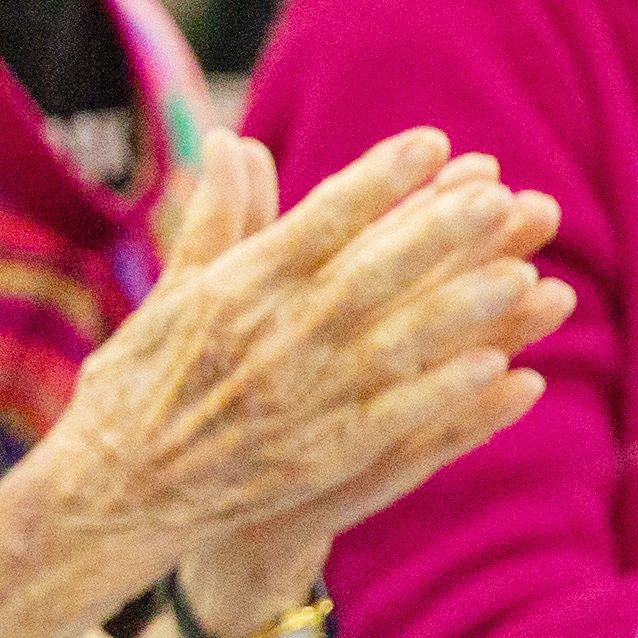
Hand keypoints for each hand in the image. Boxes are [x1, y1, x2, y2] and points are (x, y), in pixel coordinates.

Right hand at [37, 129, 563, 578]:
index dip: (377, 182)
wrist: (112, 496)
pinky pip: (393, 424)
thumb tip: (232, 140)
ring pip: (392, 349)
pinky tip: (500, 370)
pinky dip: (445, 396)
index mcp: (231, 292)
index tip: (434, 142)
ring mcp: (294, 405)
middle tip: (500, 197)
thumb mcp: (171, 294)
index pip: (315, 224)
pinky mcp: (315, 462)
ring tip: (525, 277)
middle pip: (366, 278)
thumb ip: (218, 220)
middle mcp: (266, 343)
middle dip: (435, 236)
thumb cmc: (138, 387)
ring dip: (460, 313)